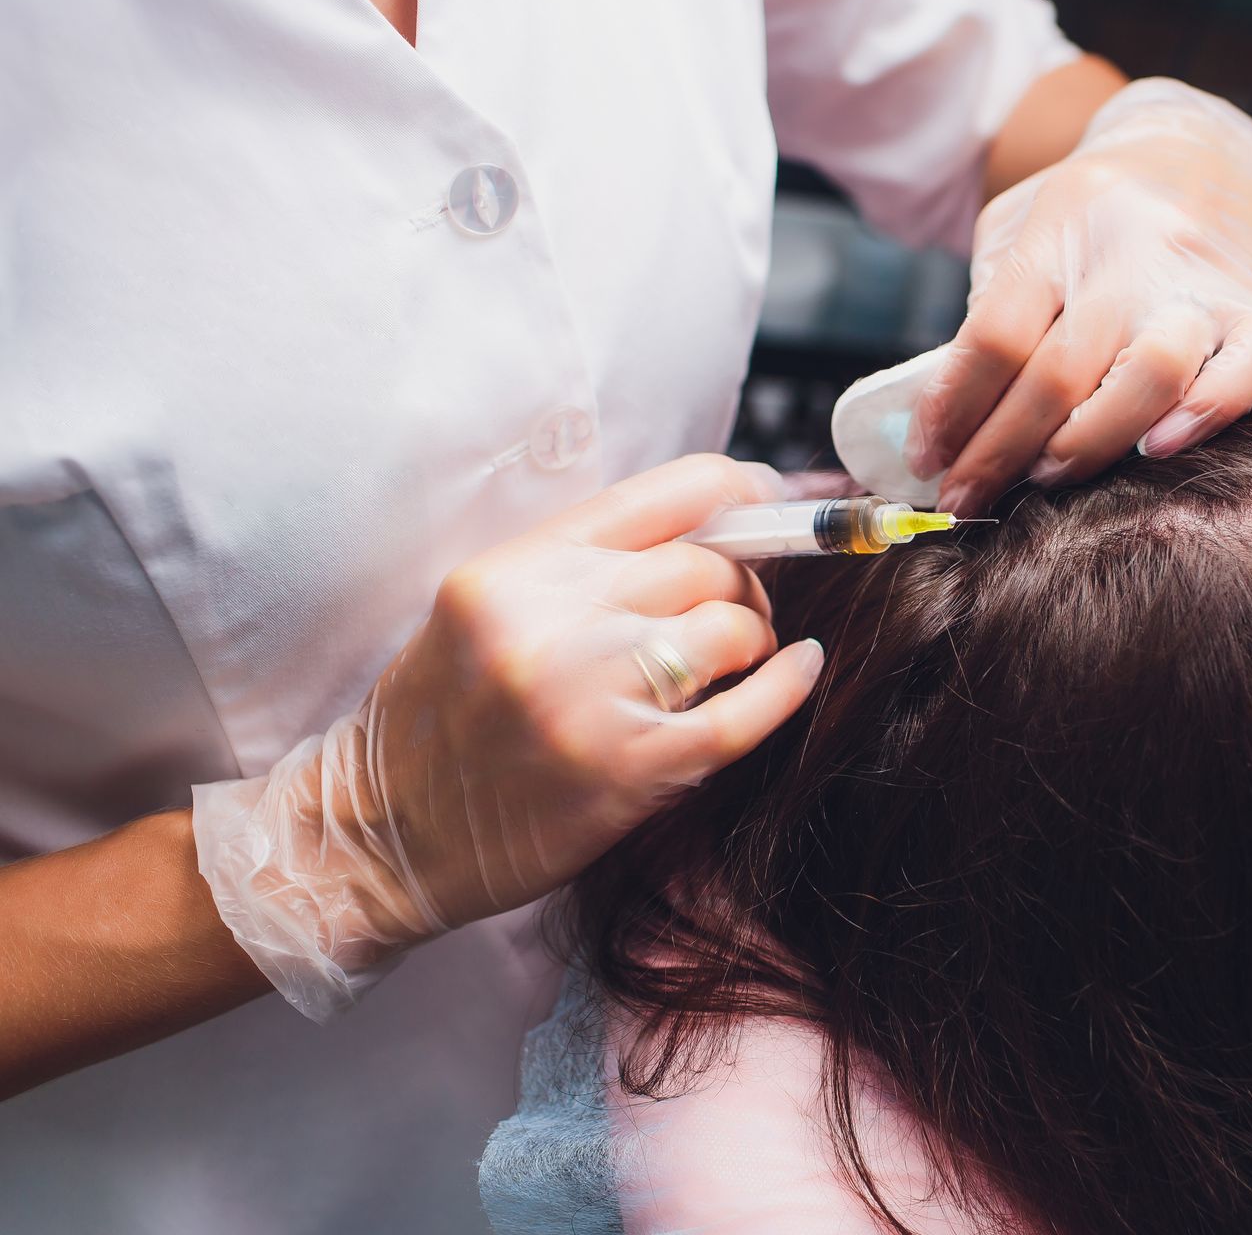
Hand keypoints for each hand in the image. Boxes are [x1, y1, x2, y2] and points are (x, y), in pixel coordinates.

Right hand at [191, 455, 824, 1019]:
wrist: (377, 835)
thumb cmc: (440, 718)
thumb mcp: (485, 610)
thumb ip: (584, 566)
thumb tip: (713, 524)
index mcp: (515, 571)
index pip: (666, 494)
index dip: (738, 491)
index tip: (763, 501)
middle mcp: (552, 624)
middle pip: (707, 565)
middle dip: (740, 582)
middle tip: (734, 609)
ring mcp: (590, 701)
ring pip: (730, 630)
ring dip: (751, 640)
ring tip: (733, 659)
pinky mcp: (627, 774)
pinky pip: (742, 716)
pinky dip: (785, 688)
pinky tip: (799, 670)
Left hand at [905, 79, 1251, 517]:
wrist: (1199, 151)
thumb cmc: (1088, 215)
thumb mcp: (1018, 232)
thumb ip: (988, 311)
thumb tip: (944, 422)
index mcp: (1059, 226)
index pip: (995, 335)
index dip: (952, 410)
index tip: (927, 461)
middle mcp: (1133, 253)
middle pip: (1059, 372)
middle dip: (999, 453)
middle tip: (966, 497)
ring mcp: (1201, 284)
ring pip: (1149, 376)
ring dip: (1087, 444)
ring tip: (1046, 476)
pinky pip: (1243, 378)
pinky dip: (1200, 420)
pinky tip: (1155, 451)